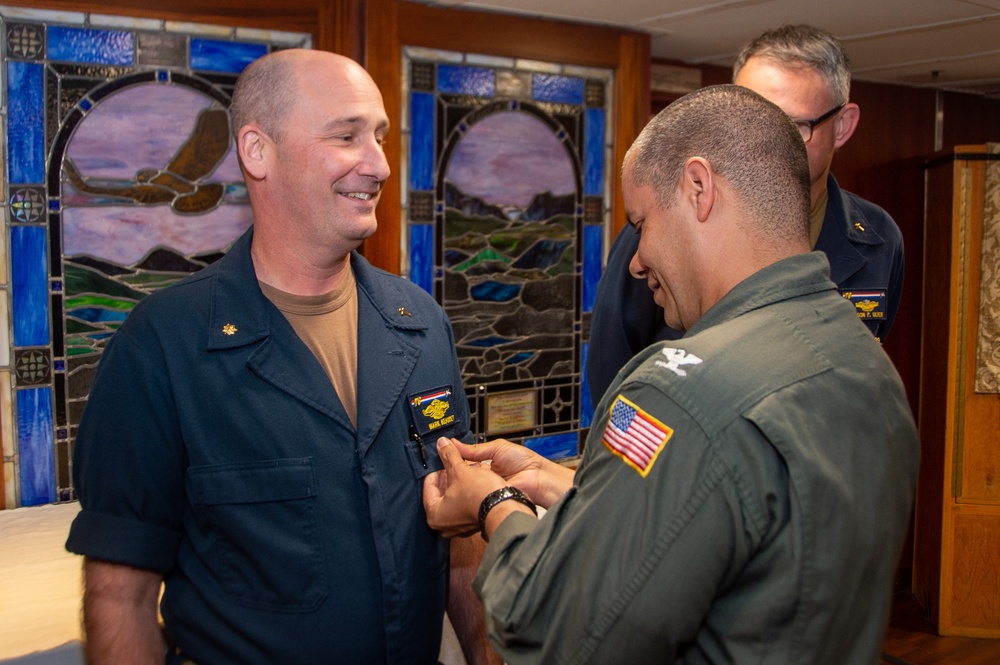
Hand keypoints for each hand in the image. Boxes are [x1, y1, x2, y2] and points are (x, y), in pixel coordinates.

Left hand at [423, 438, 506, 537]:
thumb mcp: (460, 470)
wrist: (504, 508)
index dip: (436, 470)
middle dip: (449, 475)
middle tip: (453, 463)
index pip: (429, 486)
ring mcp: (458, 527)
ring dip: (458, 482)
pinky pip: (463, 505)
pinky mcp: (471, 525)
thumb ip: (448, 456)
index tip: (442, 461)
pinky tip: (474, 480)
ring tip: (466, 469)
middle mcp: (444, 525)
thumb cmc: (480, 495)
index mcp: (434, 515)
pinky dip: (466, 492)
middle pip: (441, 493)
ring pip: (453, 498)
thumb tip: (441, 443)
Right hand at [451, 438, 574, 508]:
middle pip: (462, 475)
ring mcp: (484, 490)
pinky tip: (459, 484)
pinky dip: (466, 490)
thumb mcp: (496, 448)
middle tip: (441, 463)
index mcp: (486, 464)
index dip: (454, 459)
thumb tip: (453, 443)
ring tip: (447, 472)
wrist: (538, 478)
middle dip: (453, 469)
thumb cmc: (525, 462)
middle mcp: (483, 478)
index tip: (442, 453)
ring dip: (458, 479)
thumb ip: (474, 449)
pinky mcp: (487, 500)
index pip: (464, 462)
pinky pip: (472, 495)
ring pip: (464, 486)